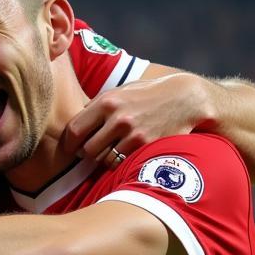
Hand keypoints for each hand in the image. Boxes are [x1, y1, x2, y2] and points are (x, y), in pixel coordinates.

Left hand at [62, 73, 205, 167]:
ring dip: (103, 160)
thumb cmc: (148, 94)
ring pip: (104, 160)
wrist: (185, 98)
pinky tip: (124, 155)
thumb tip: (75, 121)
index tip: (70, 148)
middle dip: (86, 154)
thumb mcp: (120, 91)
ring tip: (109, 152)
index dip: (69, 143)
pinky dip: (120, 163)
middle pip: (87, 149)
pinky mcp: (147, 145)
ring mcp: (133, 133)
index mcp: (107, 101)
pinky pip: (122, 163)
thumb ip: (97, 105)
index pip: (75, 130)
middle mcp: (118, 118)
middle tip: (90, 153)